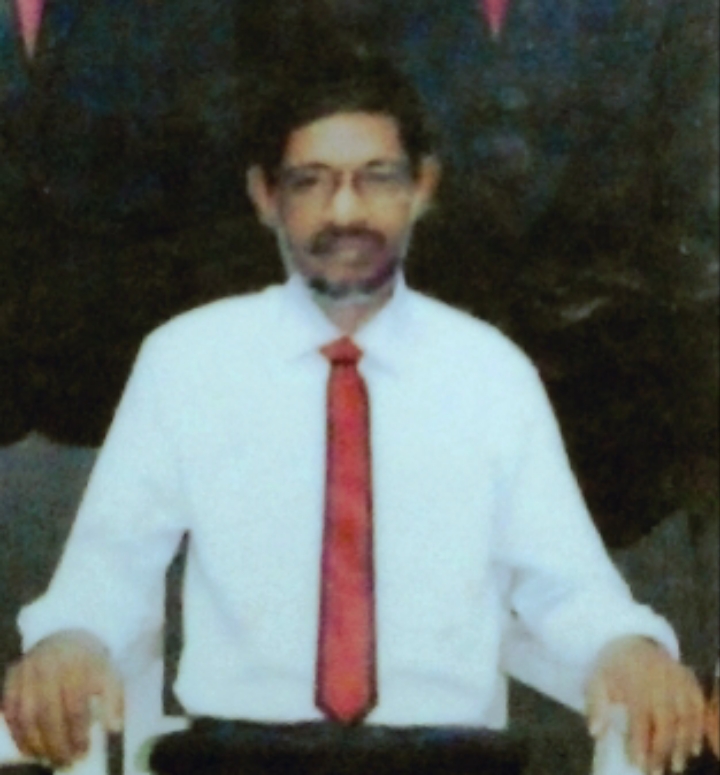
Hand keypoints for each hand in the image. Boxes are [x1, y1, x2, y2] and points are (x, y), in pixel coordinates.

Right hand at [2, 629, 123, 767]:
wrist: (67, 637)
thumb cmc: (90, 665)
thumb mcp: (110, 675)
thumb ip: (114, 701)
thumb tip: (114, 728)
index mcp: (77, 664)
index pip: (75, 704)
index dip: (78, 732)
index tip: (84, 752)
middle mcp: (49, 666)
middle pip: (47, 712)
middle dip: (56, 743)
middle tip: (65, 761)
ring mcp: (27, 672)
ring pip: (25, 715)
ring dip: (35, 743)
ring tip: (48, 758)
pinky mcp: (12, 677)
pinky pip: (10, 711)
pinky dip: (17, 734)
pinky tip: (30, 749)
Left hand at [586, 636, 704, 774]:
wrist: (631, 642)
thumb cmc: (613, 670)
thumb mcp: (597, 682)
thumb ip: (596, 706)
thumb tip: (595, 732)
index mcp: (634, 679)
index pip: (640, 715)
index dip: (641, 741)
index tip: (638, 763)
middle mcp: (659, 678)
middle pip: (667, 719)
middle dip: (663, 748)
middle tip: (657, 770)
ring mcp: (677, 678)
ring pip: (687, 716)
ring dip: (683, 744)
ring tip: (675, 765)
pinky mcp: (690, 680)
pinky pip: (699, 707)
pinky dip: (699, 730)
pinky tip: (694, 749)